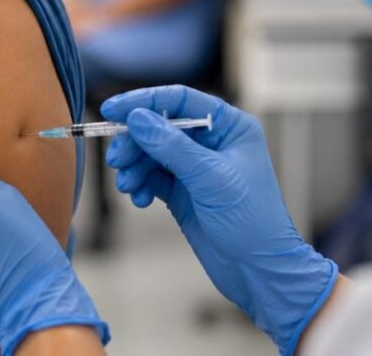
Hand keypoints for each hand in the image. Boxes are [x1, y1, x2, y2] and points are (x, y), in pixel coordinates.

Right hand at [102, 87, 337, 355]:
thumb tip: (137, 118)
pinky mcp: (184, 191)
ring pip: (152, 153)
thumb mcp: (210, 179)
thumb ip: (172, 146)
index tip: (112, 109)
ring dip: (135, 166)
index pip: (180, 100)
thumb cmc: (252, 221)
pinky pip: (152, 177)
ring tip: (127, 185)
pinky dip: (140, 185)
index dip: (144, 101)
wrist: (259, 271)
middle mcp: (212, 142)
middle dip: (135, 142)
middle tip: (117, 160)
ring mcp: (196, 167)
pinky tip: (137, 199)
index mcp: (229, 126)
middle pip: (160, 126)